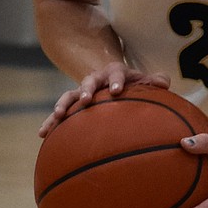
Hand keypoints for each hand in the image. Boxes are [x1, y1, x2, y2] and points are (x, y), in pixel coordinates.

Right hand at [40, 62, 169, 137]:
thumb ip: (154, 81)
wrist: (110, 80)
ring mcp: (81, 92)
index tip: (117, 90)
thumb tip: (165, 82)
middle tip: (85, 100)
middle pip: (88, 82)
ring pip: (69, 96)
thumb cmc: (132, 84)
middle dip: (86, 90)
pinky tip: (42, 134)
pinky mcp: (72, 106)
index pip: (116, 73)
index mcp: (114, 73)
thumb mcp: (144, 80)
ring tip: (57, 116)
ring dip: (62, 105)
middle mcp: (95, 80)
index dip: (116, 80)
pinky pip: (59, 114)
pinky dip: (51, 122)